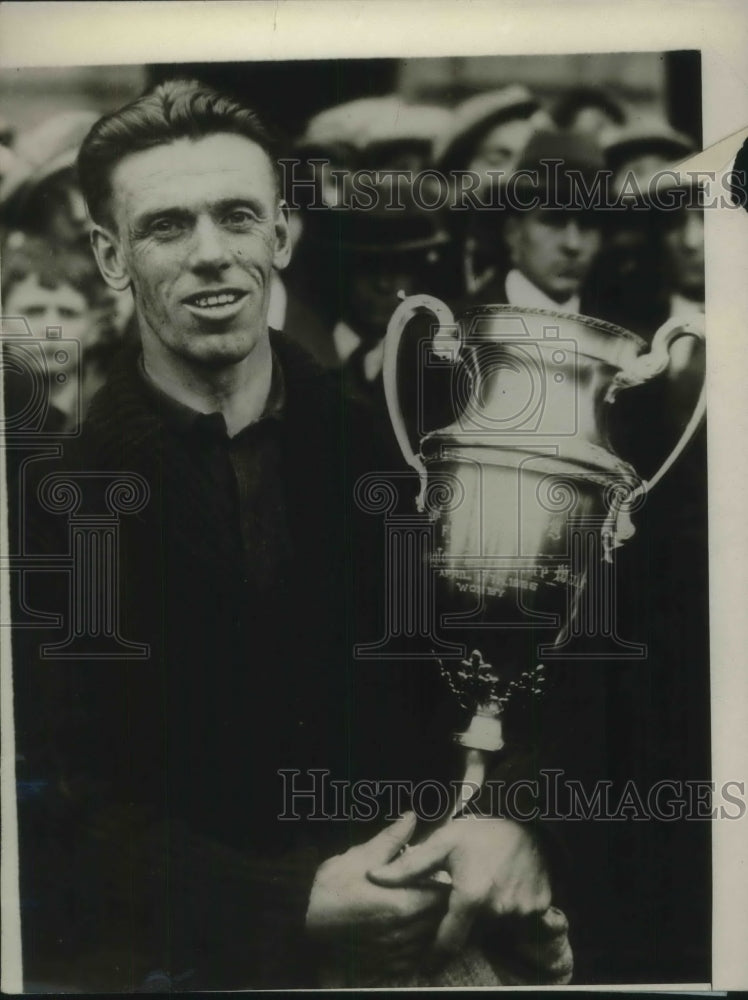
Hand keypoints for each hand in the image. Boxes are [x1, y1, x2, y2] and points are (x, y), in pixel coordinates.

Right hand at [306, 813, 447, 978]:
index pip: (443, 895)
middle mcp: (404, 934)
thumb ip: (391, 840)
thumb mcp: (357, 858)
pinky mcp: (388, 968)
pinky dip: (416, 944)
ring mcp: (397, 954)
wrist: (300, 928)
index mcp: (402, 904)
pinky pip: (415, 958)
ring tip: (415, 907)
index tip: (435, 873)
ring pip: (430, 939)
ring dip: (429, 924)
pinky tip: (403, 930)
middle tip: (426, 887)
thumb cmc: (327, 892)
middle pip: (440, 919)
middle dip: (439, 903)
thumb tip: (411, 817)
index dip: (442, 882)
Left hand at [367, 815, 550, 958]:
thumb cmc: (482, 832)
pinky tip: (502, 887)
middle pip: (471, 933)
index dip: (435, 955)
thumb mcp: (444, 841)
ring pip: (493, 927)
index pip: (448, 941)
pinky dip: (507, 911)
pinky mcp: (538, 909)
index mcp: (472, 897)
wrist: (530, 822)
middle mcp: (498, 911)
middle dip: (462, 924)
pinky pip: (517, 920)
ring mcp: (521, 912)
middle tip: (459, 901)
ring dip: (485, 917)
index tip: (425, 964)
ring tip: (482, 887)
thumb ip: (410, 866)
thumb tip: (374, 876)